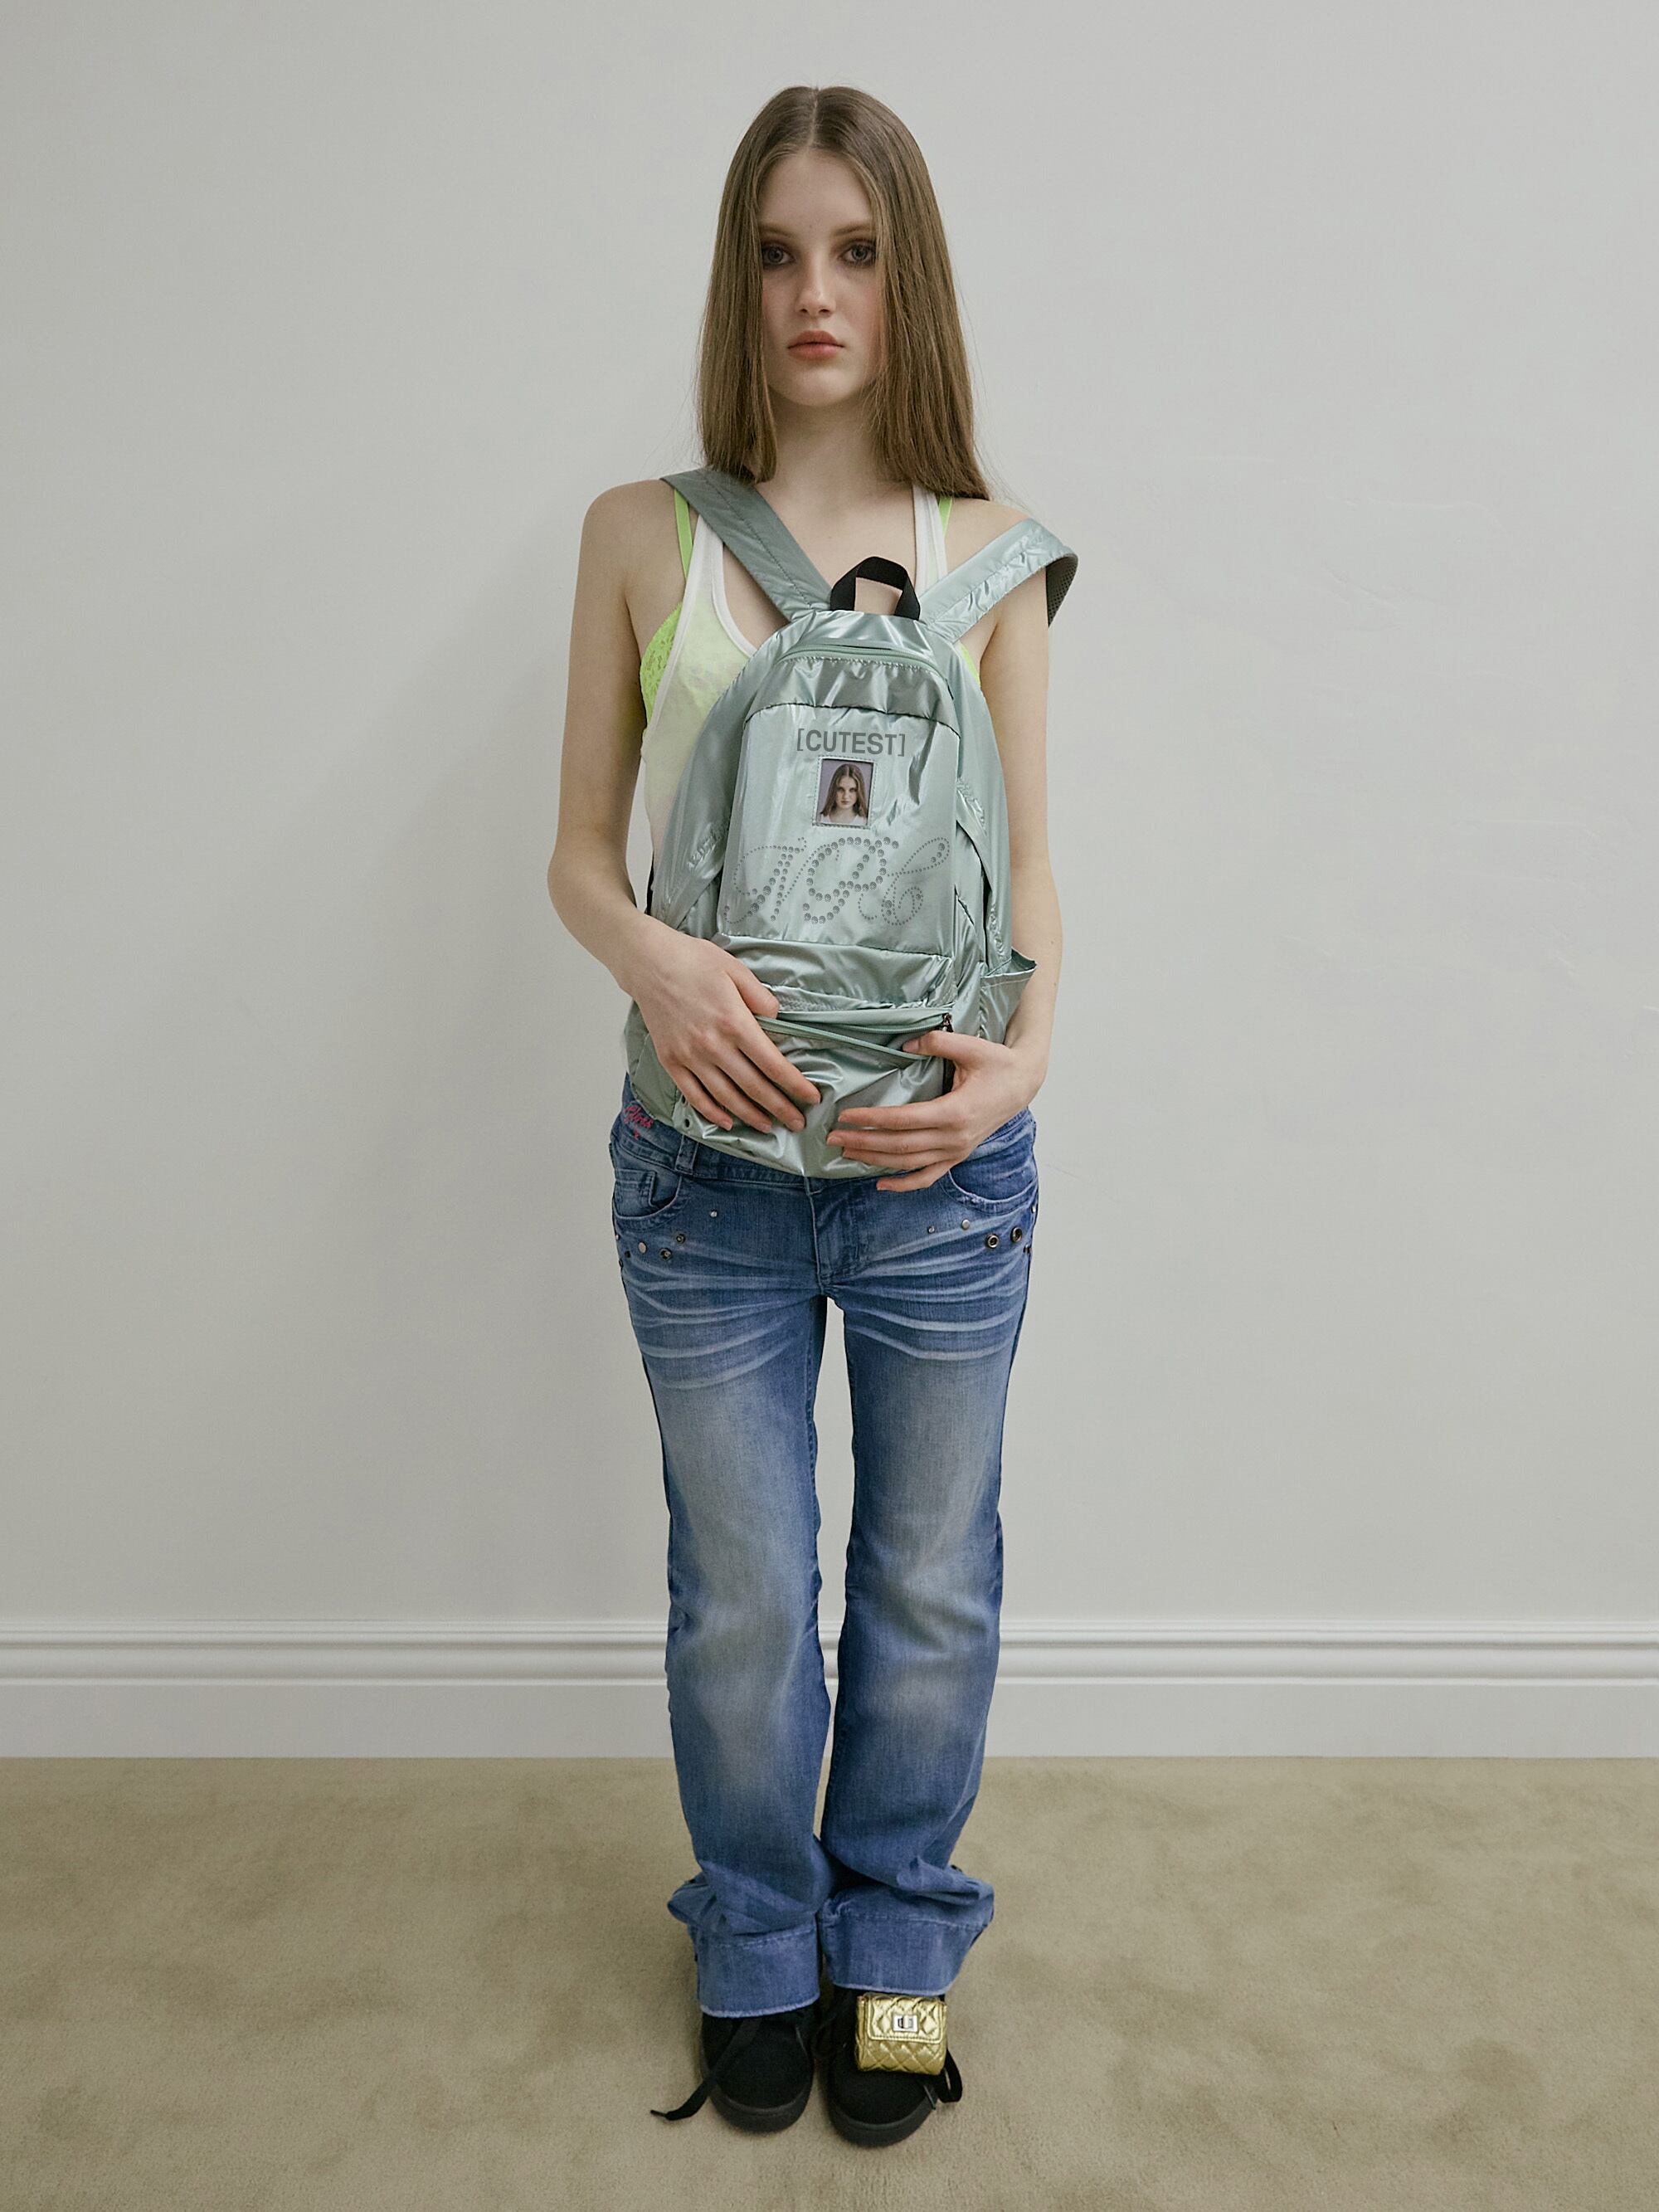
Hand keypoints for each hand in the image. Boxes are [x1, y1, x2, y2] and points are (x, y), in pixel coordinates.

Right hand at [632, 927, 821, 1133]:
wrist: (648, 963)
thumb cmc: (693, 961)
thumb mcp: (737, 970)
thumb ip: (762, 999)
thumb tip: (779, 1022)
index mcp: (734, 1022)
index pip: (773, 1064)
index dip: (795, 1085)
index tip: (811, 1097)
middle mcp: (713, 1045)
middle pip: (754, 1087)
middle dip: (780, 1108)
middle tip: (798, 1122)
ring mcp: (690, 1057)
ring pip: (726, 1097)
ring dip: (750, 1116)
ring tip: (769, 1126)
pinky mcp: (671, 1061)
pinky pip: (694, 1095)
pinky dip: (713, 1113)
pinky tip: (728, 1122)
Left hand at [825, 1029, 1035, 1190]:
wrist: (1022, 1084)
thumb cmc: (996, 1064)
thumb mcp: (970, 1046)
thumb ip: (936, 1042)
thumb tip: (904, 1044)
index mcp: (955, 1112)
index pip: (903, 1120)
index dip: (871, 1119)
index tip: (846, 1116)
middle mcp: (954, 1138)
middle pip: (899, 1145)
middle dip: (863, 1142)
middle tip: (833, 1137)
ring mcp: (956, 1151)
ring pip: (908, 1163)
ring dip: (875, 1160)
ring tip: (846, 1153)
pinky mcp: (958, 1156)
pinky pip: (928, 1176)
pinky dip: (904, 1184)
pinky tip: (880, 1184)